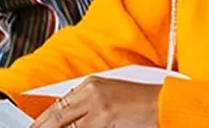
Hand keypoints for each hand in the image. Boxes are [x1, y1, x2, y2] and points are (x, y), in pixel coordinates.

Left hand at [32, 77, 159, 127]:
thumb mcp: (111, 99)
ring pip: (65, 126)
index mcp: (91, 85)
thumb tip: (66, 121)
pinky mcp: (105, 119)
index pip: (57, 106)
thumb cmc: (143, 104)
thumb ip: (88, 107)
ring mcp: (98, 107)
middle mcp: (92, 92)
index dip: (42, 122)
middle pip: (56, 117)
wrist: (166, 104)